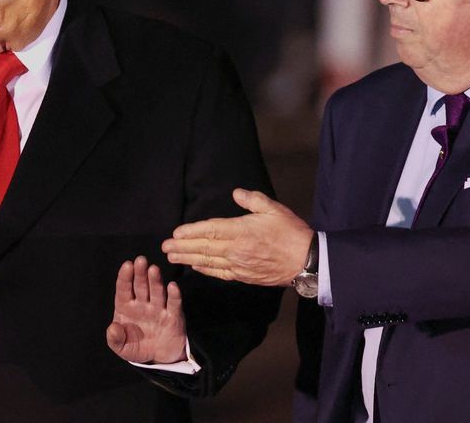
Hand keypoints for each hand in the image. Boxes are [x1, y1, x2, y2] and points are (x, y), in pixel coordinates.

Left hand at [106, 256, 186, 363]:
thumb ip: (115, 339)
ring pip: (157, 291)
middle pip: (141, 286)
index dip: (125, 277)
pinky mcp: (173, 316)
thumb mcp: (122, 348)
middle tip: (141, 260)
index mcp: (126, 307)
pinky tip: (172, 286)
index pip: (124, 289)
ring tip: (153, 269)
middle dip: (140, 273)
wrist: (159, 358)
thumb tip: (113, 328)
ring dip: (155, 280)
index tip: (127, 266)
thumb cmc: (138, 347)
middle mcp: (143, 304)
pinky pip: (173, 304)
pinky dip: (174, 295)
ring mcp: (158, 308)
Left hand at [162, 188, 313, 286]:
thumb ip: (252, 200)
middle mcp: (236, 250)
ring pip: (207, 262)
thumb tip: (236, 193)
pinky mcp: (243, 276)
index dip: (191, 232)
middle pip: (203, 248)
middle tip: (164, 247)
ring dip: (188, 259)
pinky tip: (194, 267)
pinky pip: (219, 273)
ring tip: (172, 257)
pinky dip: (204, 270)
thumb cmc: (291, 232)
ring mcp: (238, 265)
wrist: (306, 261)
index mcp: (242, 231)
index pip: (210, 230)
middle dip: (182, 247)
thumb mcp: (274, 209)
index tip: (175, 233)